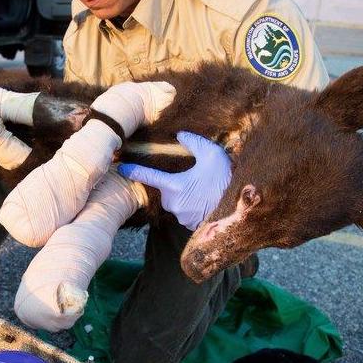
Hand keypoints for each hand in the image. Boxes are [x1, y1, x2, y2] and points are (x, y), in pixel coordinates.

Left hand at [117, 132, 231, 230]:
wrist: (241, 209)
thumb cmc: (225, 180)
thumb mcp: (211, 154)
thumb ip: (193, 142)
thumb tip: (180, 136)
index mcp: (174, 186)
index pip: (148, 176)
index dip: (133, 171)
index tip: (121, 168)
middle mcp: (173, 204)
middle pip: (166, 189)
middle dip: (176, 183)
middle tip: (197, 179)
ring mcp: (181, 217)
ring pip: (176, 201)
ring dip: (186, 195)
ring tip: (205, 190)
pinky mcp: (189, 226)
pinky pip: (185, 212)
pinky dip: (193, 206)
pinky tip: (207, 201)